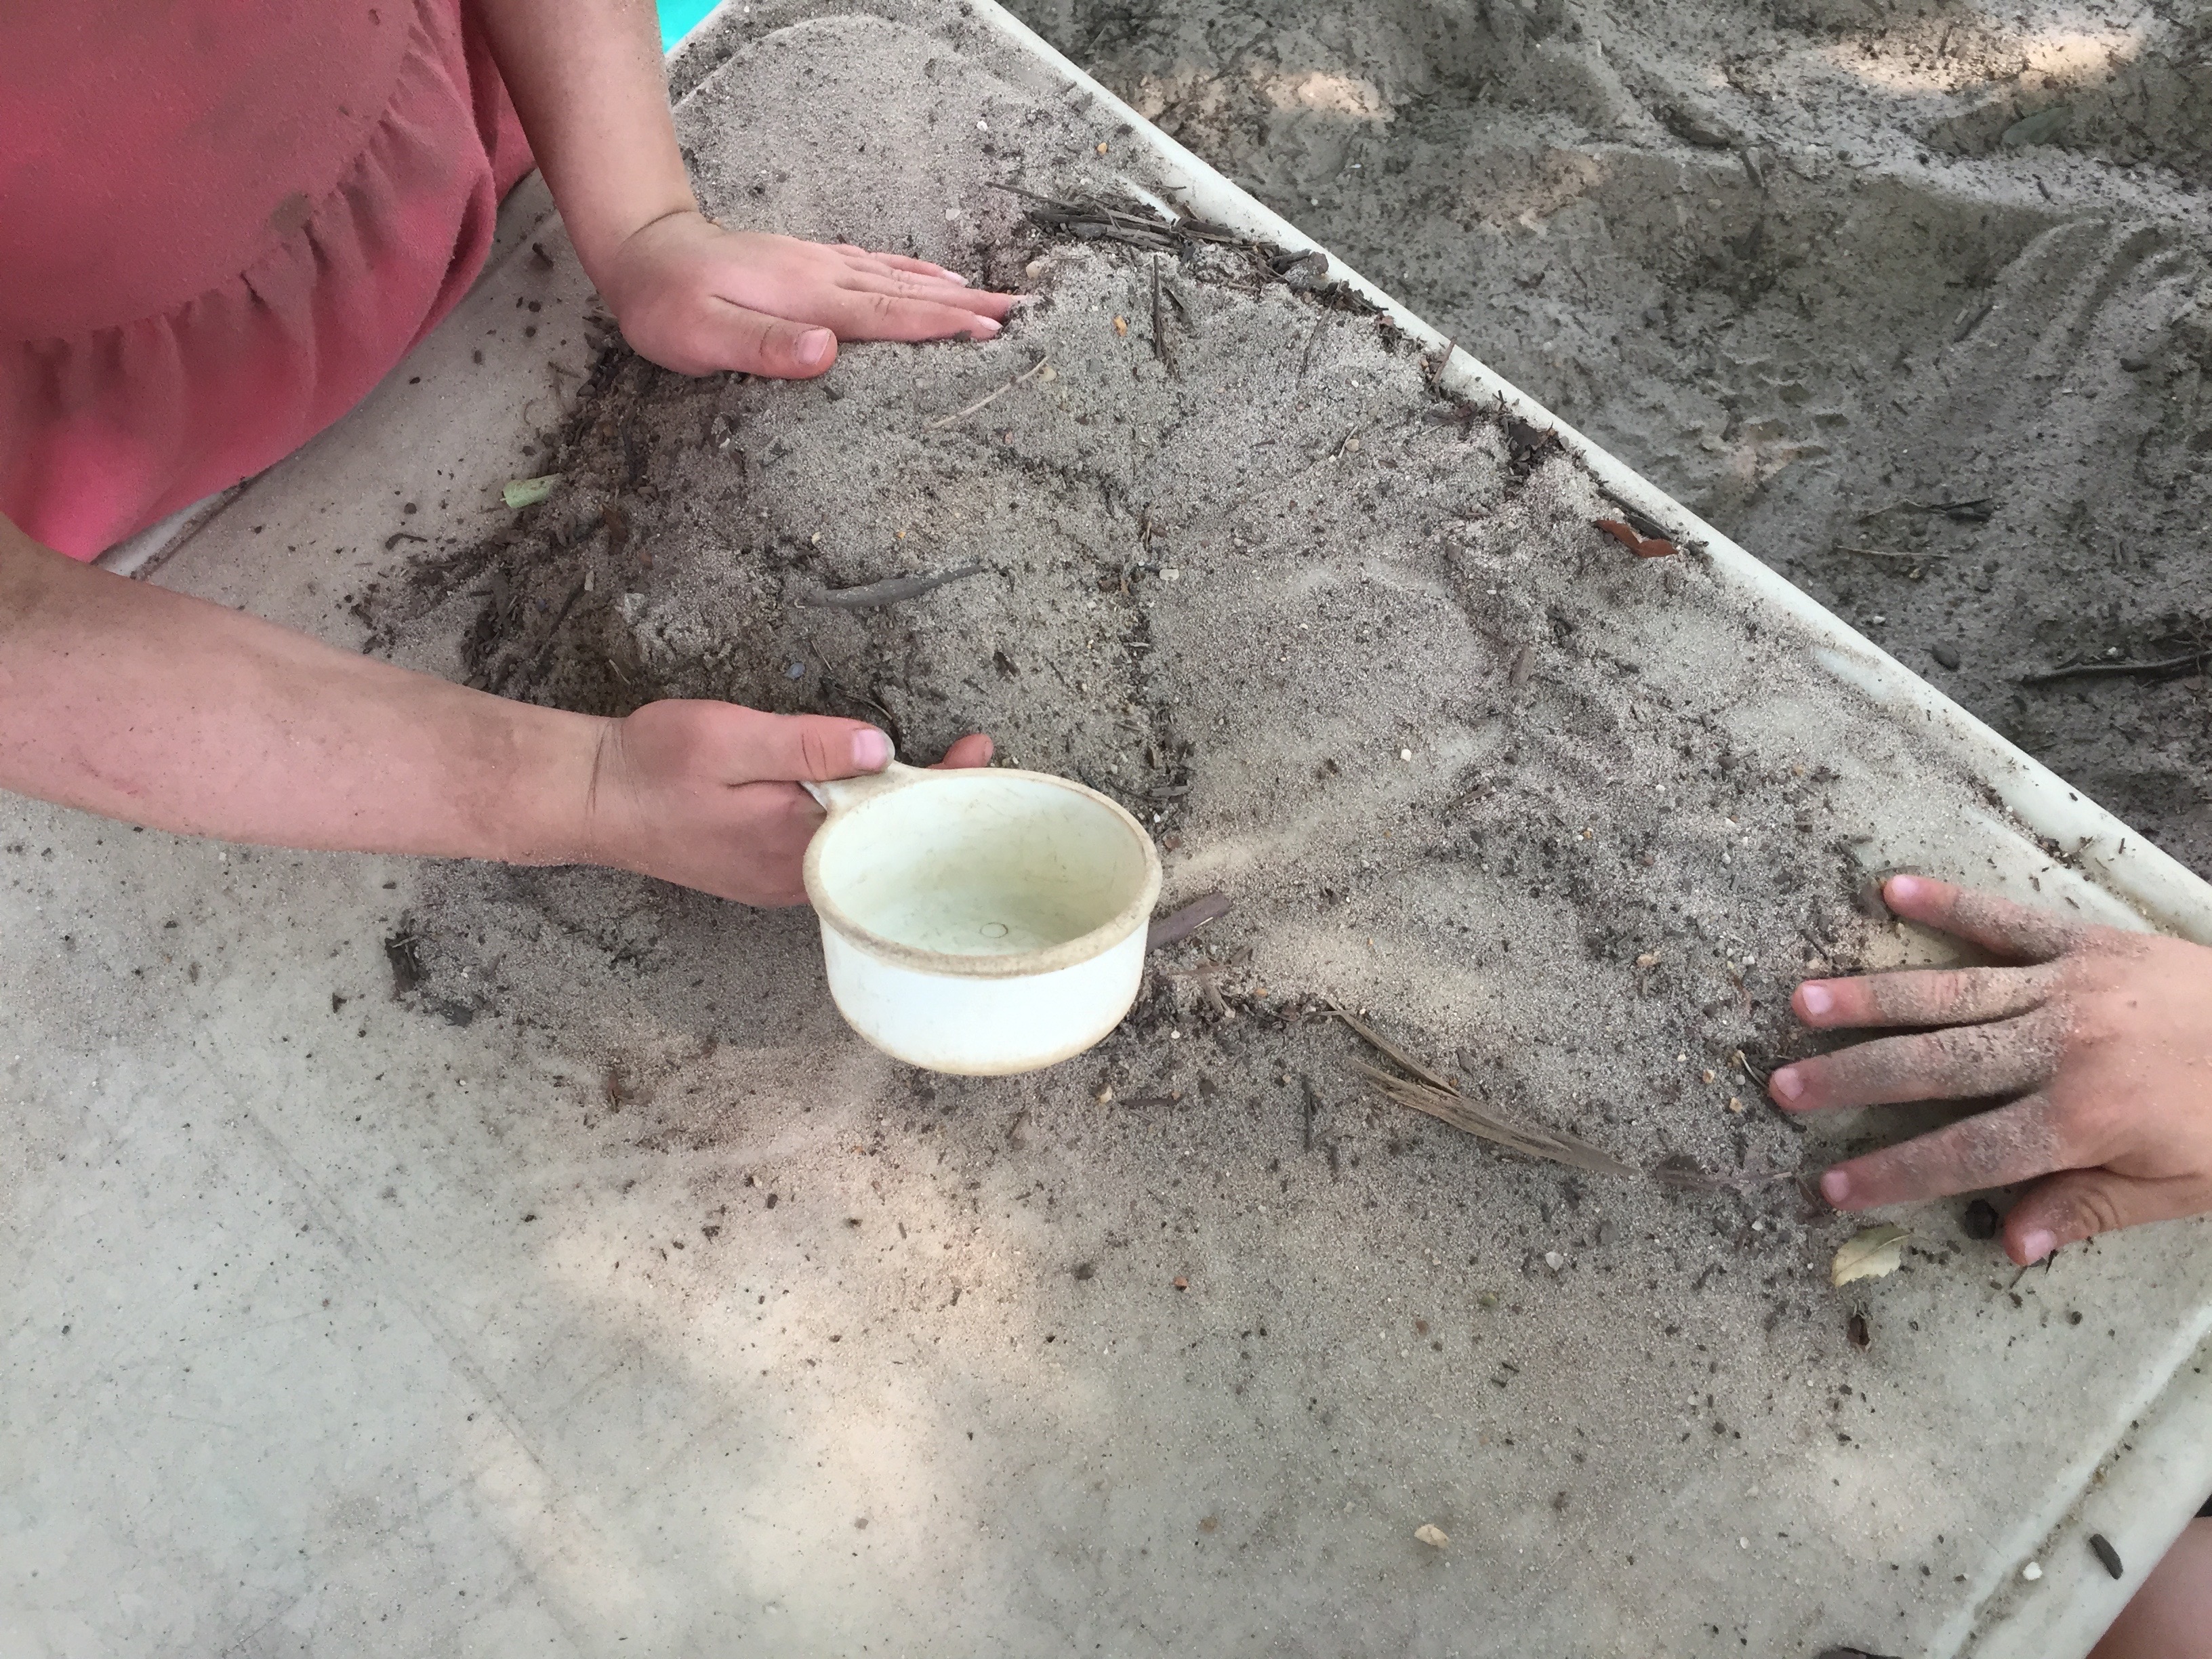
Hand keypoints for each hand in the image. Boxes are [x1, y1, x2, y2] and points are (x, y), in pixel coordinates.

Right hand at [582, 701, 991, 904]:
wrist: (591, 797)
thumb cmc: (653, 765)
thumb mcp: (731, 738)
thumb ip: (807, 745)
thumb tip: (879, 748)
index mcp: (796, 845)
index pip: (889, 820)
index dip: (939, 785)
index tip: (979, 754)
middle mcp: (797, 876)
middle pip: (884, 843)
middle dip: (931, 803)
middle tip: (975, 759)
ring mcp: (783, 879)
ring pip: (859, 849)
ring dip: (895, 813)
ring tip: (941, 776)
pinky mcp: (768, 870)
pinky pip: (832, 851)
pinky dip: (860, 824)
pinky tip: (874, 798)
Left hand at [597, 210, 1016, 377]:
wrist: (640, 245)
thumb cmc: (665, 302)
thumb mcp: (701, 333)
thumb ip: (763, 345)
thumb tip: (826, 352)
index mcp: (807, 297)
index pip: (888, 315)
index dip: (941, 326)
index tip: (991, 333)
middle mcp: (823, 274)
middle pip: (907, 292)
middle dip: (966, 305)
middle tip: (1021, 315)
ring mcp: (819, 263)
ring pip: (899, 277)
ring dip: (951, 289)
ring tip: (997, 299)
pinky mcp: (811, 261)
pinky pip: (878, 265)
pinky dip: (915, 272)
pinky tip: (936, 275)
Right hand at [1766, 874, 2211, 1264]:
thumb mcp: (2183, 1190)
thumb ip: (2091, 1210)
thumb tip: (2008, 1245)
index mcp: (2084, 1120)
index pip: (1967, 1155)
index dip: (1895, 1173)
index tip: (1832, 1186)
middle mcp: (2062, 1049)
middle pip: (1936, 1067)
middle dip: (1853, 1080)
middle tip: (1783, 1086)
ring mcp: (2071, 987)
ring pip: (1951, 994)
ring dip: (1871, 998)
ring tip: (1802, 1001)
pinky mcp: (2090, 941)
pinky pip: (2008, 922)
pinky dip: (1951, 905)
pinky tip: (1891, 891)